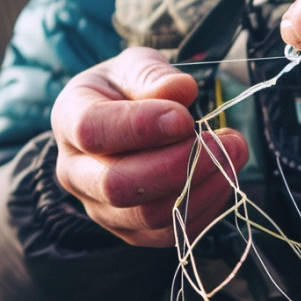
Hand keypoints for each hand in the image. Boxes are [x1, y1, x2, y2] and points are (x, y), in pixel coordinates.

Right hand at [52, 47, 248, 246]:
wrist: (124, 120)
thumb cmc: (128, 89)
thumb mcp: (136, 65)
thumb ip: (153, 74)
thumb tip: (181, 91)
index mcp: (69, 119)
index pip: (92, 131)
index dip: (140, 126)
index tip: (184, 117)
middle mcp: (75, 171)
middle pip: (117, 185)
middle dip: (178, 165)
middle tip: (221, 141)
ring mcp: (100, 207)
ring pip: (147, 215)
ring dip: (200, 187)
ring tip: (232, 153)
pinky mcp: (131, 230)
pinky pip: (169, 234)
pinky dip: (205, 208)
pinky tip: (224, 176)